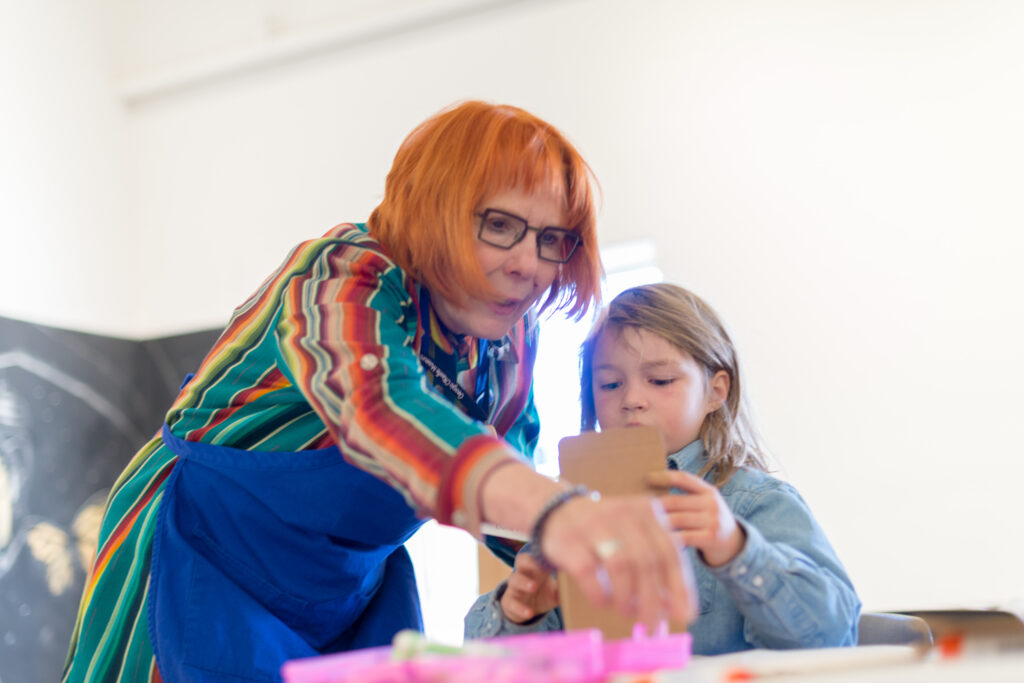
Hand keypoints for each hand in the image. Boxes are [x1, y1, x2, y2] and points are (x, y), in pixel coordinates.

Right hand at [499, 552, 558, 623]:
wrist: (525, 610)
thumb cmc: (543, 595)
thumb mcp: (555, 592)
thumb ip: (565, 588)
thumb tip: (579, 585)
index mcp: (536, 568)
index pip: (536, 555)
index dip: (542, 555)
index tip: (553, 557)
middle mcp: (523, 574)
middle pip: (521, 561)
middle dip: (529, 562)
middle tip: (540, 567)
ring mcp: (515, 587)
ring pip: (514, 579)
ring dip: (523, 582)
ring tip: (533, 587)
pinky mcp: (510, 602)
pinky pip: (512, 603)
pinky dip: (520, 608)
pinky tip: (529, 613)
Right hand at [539, 493, 698, 630]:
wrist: (557, 512)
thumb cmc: (605, 532)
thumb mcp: (635, 536)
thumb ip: (656, 564)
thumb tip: (674, 606)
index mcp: (646, 511)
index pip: (670, 552)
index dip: (680, 587)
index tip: (685, 615)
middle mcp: (623, 513)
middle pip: (647, 561)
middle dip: (653, 600)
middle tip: (653, 625)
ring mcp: (594, 524)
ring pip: (621, 565)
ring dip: (627, 597)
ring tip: (628, 612)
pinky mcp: (570, 539)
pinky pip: (588, 570)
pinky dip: (599, 592)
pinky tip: (603, 602)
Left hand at [647, 470, 745, 566]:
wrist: (733, 545)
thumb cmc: (708, 521)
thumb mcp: (704, 504)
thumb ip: (686, 497)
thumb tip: (650, 490)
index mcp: (709, 491)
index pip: (684, 478)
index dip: (664, 476)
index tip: (646, 477)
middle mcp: (712, 503)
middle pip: (675, 501)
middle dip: (653, 505)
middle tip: (632, 507)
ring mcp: (713, 520)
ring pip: (676, 520)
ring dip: (656, 522)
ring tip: (638, 523)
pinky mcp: (710, 538)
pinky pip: (682, 537)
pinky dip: (666, 538)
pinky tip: (653, 540)